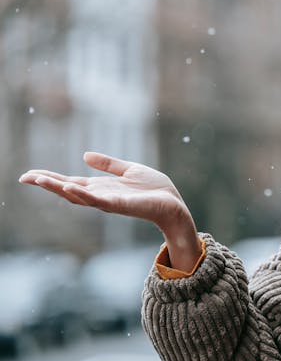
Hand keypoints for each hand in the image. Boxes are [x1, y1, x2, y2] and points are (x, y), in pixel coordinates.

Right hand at [19, 152, 201, 271]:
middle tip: (25, 177)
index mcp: (102, 188)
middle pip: (68, 190)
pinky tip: (70, 188)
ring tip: (40, 180)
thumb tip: (84, 155)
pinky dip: (83, 195)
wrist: (174, 204)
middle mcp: (101, 196)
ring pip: (78, 196)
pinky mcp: (121, 205)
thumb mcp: (130, 170)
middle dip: (47, 184)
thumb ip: (109, 164)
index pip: (71, 182)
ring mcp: (109, 202)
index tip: (30, 174)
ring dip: (59, 188)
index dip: (51, 178)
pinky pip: (98, 201)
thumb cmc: (155, 190)